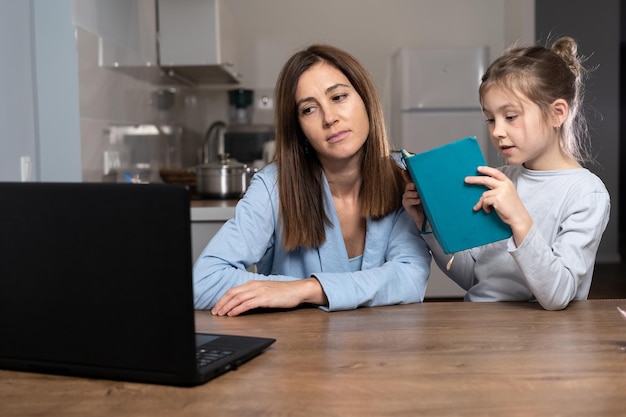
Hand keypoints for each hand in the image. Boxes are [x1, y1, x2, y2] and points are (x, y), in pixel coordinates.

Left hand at [211, 278, 326, 316]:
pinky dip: (237, 309)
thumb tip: (242, 303)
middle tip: (215, 312)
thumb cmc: (283, 292)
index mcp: (253, 283)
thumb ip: (254, 294)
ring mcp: (259, 291)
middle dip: (221, 303)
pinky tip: (232, 314)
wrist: (297, 290)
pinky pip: (247, 304)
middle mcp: (254, 285)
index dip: (223, 298)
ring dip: (227, 307)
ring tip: (221, 314)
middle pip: (232, 293)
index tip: (217, 306)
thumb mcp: (266, 291)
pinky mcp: (264, 298)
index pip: (233, 290)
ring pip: (237, 298)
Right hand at [401, 170, 425, 227]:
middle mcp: (409, 192)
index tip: (404, 170)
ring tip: (421, 197)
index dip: (406, 175)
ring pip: (408, 192)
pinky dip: (414, 200)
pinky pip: (408, 200)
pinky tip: (419, 201)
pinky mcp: (406, 205)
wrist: (426, 217)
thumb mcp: (427, 195)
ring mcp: (406, 198)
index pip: (408, 179)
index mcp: (413, 188)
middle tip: (418, 187)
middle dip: (413, 186)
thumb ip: (426, 189)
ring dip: (415, 194)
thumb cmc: (427, 205)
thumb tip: (431, 180)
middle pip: (409, 185)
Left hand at [464, 166, 532, 245]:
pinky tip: (489, 211)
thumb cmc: (512, 208)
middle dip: (475, 179)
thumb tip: (484, 189)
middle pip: (486, 180)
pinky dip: (484, 207)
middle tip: (466, 180)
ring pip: (484, 194)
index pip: (496, 172)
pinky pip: (484, 201)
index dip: (486, 169)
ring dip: (482, 202)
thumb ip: (498, 188)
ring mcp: (501, 191)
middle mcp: (505, 185)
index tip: (478, 168)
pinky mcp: (497, 198)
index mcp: (508, 183)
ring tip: (485, 208)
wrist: (518, 217)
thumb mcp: (507, 194)